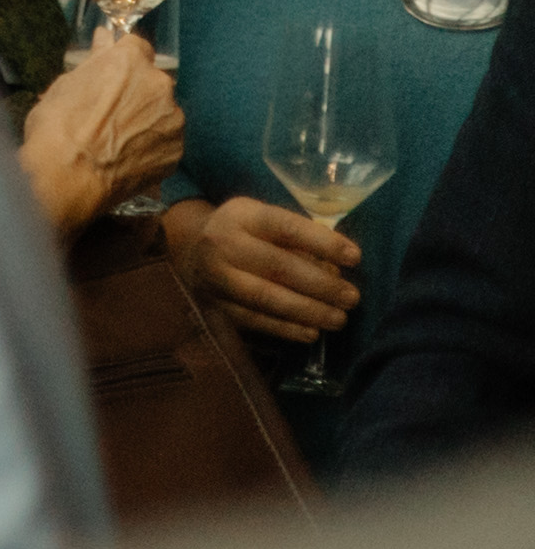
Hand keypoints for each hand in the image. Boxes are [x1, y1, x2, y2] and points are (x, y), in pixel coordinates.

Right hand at [12, 27, 186, 231]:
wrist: (68, 180)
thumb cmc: (56, 129)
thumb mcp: (64, 86)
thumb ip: (94, 61)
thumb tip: (105, 38)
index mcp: (129, 61)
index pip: (135, 46)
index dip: (121, 62)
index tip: (110, 75)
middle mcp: (159, 85)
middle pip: (151, 81)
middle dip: (135, 92)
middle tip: (107, 112)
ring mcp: (172, 120)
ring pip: (161, 112)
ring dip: (145, 120)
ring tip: (116, 140)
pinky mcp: (176, 152)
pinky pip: (164, 141)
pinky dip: (150, 146)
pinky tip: (126, 157)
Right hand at [167, 191, 361, 341]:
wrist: (192, 249)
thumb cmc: (246, 232)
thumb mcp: (264, 219)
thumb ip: (298, 237)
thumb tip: (335, 267)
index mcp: (241, 216)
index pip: (285, 228)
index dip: (322, 243)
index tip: (355, 258)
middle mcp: (221, 243)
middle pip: (278, 266)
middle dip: (321, 285)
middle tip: (352, 297)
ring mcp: (215, 276)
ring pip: (266, 297)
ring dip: (308, 311)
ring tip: (339, 319)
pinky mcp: (215, 304)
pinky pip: (254, 320)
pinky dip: (285, 329)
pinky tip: (311, 333)